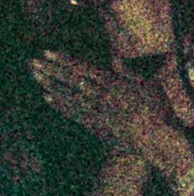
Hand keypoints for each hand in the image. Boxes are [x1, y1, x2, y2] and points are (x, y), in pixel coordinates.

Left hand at [28, 53, 188, 169]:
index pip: (83, 69)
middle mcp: (101, 97)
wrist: (156, 142)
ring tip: (36, 76)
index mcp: (114, 84)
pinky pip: (73, 113)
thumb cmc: (159, 113)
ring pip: (69, 96)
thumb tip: (118, 59)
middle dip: (51, 70)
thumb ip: (133, 72)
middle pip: (71, 81)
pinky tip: (47, 97)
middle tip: (33, 62)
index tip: (48, 53)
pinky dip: (59, 105)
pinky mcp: (95, 126)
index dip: (64, 61)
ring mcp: (96, 112)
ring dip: (50, 84)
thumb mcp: (151, 87)